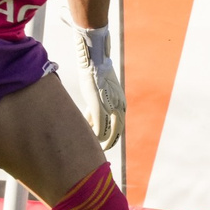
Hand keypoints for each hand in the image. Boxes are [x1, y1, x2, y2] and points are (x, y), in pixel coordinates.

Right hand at [65, 26, 125, 149]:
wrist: (94, 60)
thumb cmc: (94, 73)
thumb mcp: (99, 91)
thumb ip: (96, 104)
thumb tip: (89, 117)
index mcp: (120, 101)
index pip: (119, 122)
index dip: (113, 133)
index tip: (106, 141)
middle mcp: (119, 104)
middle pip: (118, 129)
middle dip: (111, 140)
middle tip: (104, 149)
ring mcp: (110, 105)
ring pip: (110, 130)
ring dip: (104, 140)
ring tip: (98, 147)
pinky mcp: (99, 105)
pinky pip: (100, 125)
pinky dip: (96, 133)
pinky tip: (92, 138)